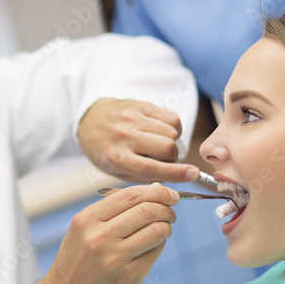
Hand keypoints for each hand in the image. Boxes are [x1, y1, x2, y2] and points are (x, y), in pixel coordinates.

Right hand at [20, 184, 179, 283]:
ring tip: (165, 227)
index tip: (168, 193)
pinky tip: (154, 245)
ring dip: (167, 226)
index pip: (130, 195)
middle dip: (167, 207)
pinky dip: (160, 244)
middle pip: (147, 210)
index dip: (156, 191)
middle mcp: (100, 237)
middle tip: (171, 210)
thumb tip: (153, 190)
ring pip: (156, 230)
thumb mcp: (82, 231)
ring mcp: (115, 258)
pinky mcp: (129, 277)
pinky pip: (155, 252)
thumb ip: (113, 212)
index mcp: (86, 220)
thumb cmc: (76, 265)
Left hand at [77, 97, 199, 183]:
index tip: (193, 175)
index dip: (176, 173)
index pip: (150, 167)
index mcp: (115, 157)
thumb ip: (143, 178)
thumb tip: (175, 178)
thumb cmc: (106, 150)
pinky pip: (171, 118)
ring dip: (172, 142)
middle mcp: (123, 136)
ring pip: (172, 132)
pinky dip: (173, 128)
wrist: (91, 120)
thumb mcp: (116, 171)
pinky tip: (161, 132)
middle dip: (172, 157)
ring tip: (158, 144)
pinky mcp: (141, 105)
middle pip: (167, 147)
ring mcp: (132, 118)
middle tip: (162, 159)